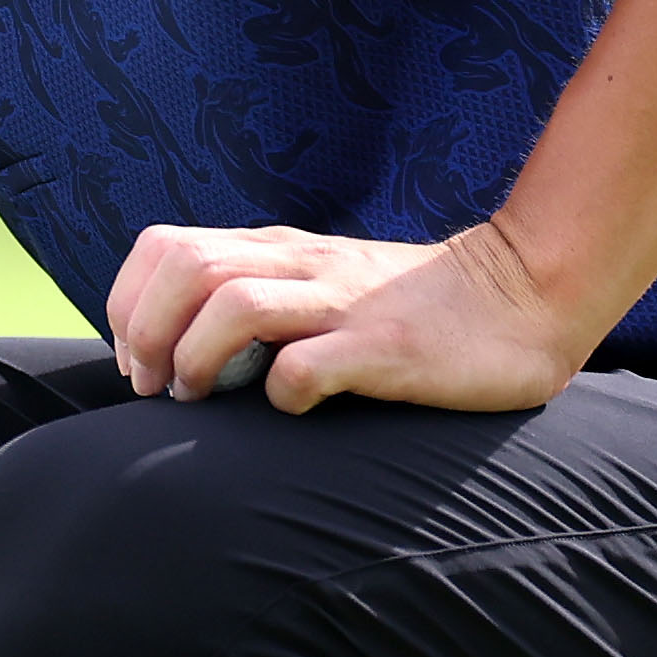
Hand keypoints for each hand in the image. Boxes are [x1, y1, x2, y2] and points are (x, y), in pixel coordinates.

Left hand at [105, 219, 596, 413]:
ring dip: (196, 359)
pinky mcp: (386, 349)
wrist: (526, 296)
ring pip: (231, 305)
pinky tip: (290, 408)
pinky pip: (305, 368)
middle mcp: (303, 265)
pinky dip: (279, 393)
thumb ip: (259, 292)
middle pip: (183, 268)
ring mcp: (344, 304)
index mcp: (278, 250)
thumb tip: (176, 345)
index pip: (164, 247)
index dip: (129, 305)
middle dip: (147, 333)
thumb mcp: (320, 282)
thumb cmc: (410, 307)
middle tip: (158, 387)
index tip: (139, 359)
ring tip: (202, 399)